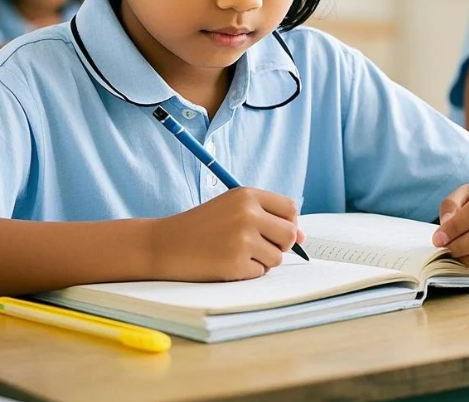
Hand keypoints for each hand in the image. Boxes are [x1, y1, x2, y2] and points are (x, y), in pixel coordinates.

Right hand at [149, 188, 305, 281]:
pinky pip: (260, 273)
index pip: (290, 208)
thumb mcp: (231, 208)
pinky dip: (247, 272)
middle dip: (279, 244)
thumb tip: (303, 238)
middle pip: (289, 234)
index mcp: (247, 195)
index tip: (275, 231)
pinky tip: (226, 263)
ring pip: (277, 257)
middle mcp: (247, 213)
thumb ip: (266, 217)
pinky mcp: (236, 264)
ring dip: (261, 260)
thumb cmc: (201, 226)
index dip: (288, 223)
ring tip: (235, 252)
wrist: (165, 244)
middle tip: (255, 245)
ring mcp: (242, 239)